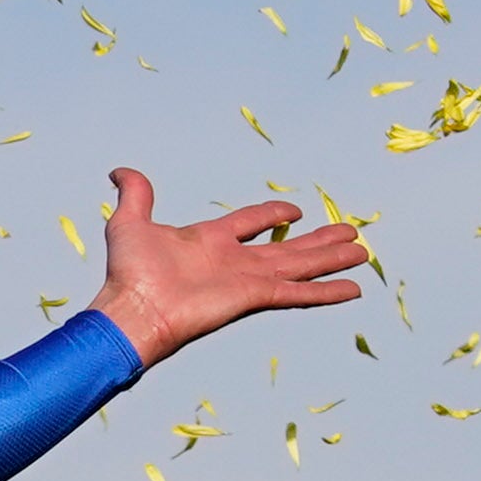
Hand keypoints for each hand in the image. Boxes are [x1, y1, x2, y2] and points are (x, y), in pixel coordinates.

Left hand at [86, 166, 367, 368]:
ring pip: (300, 266)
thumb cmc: (128, 273)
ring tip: (362, 251)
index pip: (251, 222)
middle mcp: (234, 261)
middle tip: (350, 232)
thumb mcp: (129, 222)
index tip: (295, 210)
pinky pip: (297, 293)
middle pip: (288, 247)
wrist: (132, 309)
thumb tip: (118, 171)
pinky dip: (325, 292)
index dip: (273, 214)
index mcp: (210, 240)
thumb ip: (135, 194)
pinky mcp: (254, 297)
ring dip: (330, 259)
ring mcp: (247, 280)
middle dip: (319, 240)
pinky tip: (352, 289)